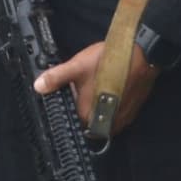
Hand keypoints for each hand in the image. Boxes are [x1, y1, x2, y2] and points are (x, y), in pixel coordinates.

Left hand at [35, 39, 157, 136]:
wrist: (143, 55)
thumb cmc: (107, 62)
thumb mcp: (77, 66)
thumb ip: (56, 78)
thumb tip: (37, 87)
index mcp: (88, 115)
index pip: (73, 120)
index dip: (69, 108)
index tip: (67, 98)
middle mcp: (106, 124)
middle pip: (89, 121)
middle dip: (84, 108)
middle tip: (82, 90)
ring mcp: (121, 120)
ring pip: (103, 118)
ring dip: (98, 108)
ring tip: (95, 89)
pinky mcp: (132, 113)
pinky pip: (115, 114)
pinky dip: (110, 106)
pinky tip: (108, 91)